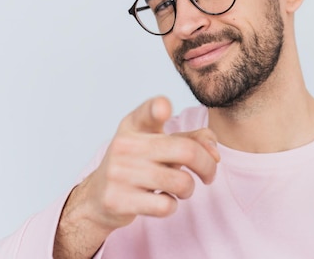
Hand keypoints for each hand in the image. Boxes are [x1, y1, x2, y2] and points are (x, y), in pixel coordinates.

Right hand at [54, 96, 218, 258]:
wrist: (98, 196)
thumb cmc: (139, 164)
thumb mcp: (160, 144)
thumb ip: (193, 139)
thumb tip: (215, 154)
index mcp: (134, 124)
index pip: (147, 112)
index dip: (158, 108)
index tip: (164, 108)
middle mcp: (125, 145)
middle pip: (186, 151)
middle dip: (207, 166)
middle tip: (208, 173)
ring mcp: (119, 173)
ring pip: (180, 182)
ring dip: (189, 189)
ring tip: (182, 188)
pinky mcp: (118, 201)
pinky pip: (165, 206)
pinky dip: (172, 205)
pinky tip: (161, 200)